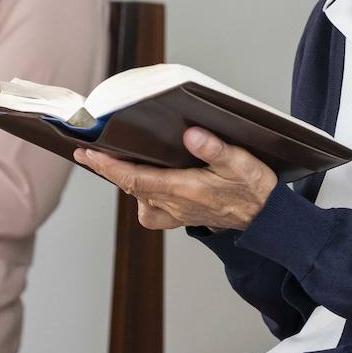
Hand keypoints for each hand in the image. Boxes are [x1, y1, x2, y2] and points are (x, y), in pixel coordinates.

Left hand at [73, 127, 276, 230]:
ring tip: (111, 160)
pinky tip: (142, 181)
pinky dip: (140, 195)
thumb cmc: (254, 188)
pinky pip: (149, 209)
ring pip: (137, 196)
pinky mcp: (179, 216)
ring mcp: (174, 213)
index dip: (108, 166)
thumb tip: (191, 135)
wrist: (265, 217)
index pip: (134, 178)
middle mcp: (173, 205)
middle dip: (107, 169)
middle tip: (86, 152)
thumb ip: (215, 148)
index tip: (87, 154)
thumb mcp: (241, 162)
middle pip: (129, 186)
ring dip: (123, 180)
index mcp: (183, 190)